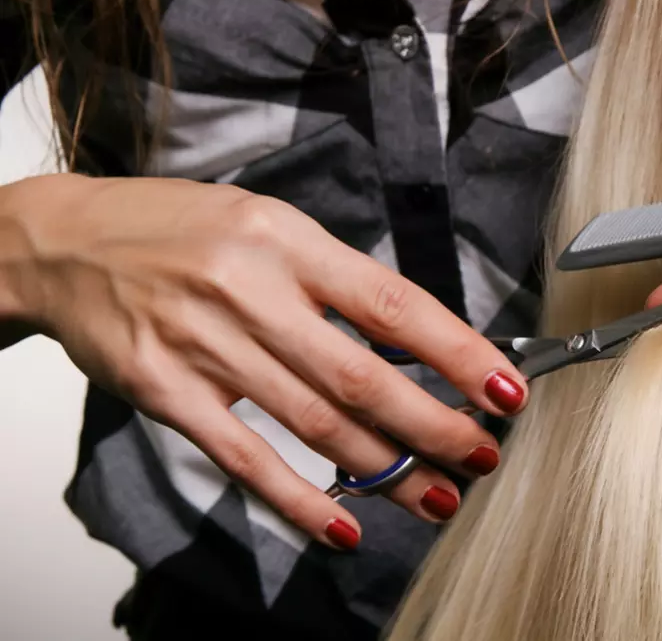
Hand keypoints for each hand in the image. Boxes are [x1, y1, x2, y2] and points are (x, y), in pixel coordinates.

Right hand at [3, 174, 528, 547]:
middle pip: (361, 376)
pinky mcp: (165, 392)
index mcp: (288, 241)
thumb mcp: (269, 226)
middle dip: (434, 424)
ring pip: (314, 424)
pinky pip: (244, 457)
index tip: (504, 387)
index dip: (456, 352)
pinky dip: (298, 499)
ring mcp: (205, 345)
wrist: (65, 243)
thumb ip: (337, 280)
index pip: (392, 305)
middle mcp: (250, 291)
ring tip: (437, 495)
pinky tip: (343, 526)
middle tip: (482, 453)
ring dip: (385, 469)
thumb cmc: (181, 231)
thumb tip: (419, 342)